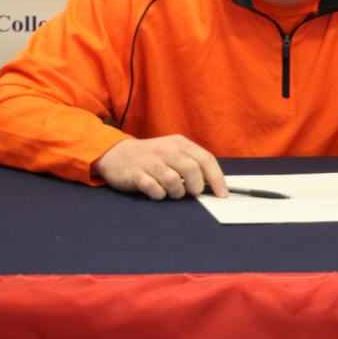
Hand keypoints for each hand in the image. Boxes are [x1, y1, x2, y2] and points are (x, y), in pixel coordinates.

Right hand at [91, 135, 227, 200]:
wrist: (115, 154)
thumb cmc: (151, 156)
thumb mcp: (173, 152)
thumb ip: (192, 163)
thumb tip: (213, 184)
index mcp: (180, 143)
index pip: (206, 159)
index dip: (217, 178)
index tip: (222, 194)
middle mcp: (166, 149)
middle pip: (192, 170)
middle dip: (196, 187)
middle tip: (192, 193)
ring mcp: (150, 161)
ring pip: (174, 181)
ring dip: (177, 193)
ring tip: (172, 192)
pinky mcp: (136, 174)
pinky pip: (154, 189)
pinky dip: (159, 195)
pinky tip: (157, 192)